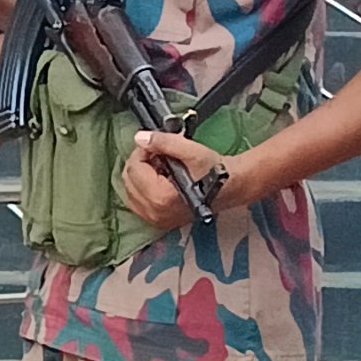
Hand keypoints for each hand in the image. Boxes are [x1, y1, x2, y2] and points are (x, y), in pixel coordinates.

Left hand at [120, 130, 237, 232]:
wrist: (232, 187)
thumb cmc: (214, 170)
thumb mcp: (190, 151)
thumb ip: (163, 142)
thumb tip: (140, 138)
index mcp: (161, 197)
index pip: (134, 169)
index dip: (142, 151)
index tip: (153, 144)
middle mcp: (155, 213)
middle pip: (129, 181)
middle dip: (140, 163)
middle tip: (157, 154)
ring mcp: (156, 220)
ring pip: (131, 192)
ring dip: (141, 176)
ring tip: (160, 167)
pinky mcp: (160, 222)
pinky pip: (139, 203)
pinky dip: (144, 189)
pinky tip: (159, 179)